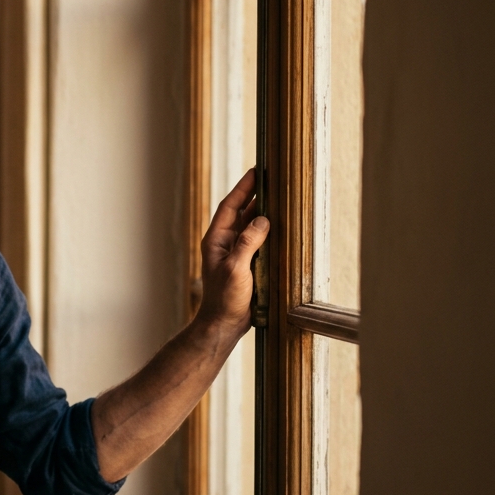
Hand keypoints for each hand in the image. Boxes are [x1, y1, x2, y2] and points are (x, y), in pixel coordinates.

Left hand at [196, 168, 269, 338]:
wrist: (224, 323)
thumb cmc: (225, 297)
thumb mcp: (236, 268)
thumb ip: (248, 243)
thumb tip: (262, 219)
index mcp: (216, 240)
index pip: (230, 206)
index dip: (243, 188)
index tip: (255, 171)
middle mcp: (224, 243)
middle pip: (240, 212)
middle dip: (253, 195)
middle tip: (269, 178)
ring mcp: (234, 252)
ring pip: (249, 225)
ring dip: (261, 211)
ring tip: (277, 196)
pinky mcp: (245, 263)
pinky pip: (256, 240)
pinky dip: (266, 230)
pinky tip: (278, 225)